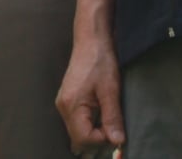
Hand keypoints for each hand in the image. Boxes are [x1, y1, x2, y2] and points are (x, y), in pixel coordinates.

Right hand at [55, 32, 123, 153]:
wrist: (91, 40)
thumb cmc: (100, 60)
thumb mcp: (110, 90)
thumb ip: (112, 117)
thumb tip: (117, 141)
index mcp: (71, 105)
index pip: (83, 138)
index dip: (101, 140)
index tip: (115, 129)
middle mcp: (63, 107)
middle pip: (78, 138)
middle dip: (97, 139)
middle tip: (113, 128)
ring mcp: (64, 104)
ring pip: (77, 132)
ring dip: (94, 133)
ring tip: (108, 120)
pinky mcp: (69, 100)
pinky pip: (78, 122)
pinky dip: (90, 125)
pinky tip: (101, 115)